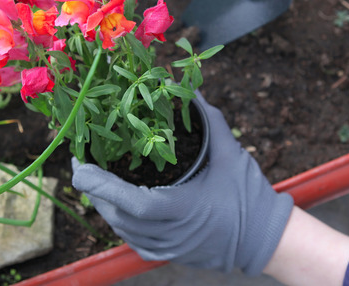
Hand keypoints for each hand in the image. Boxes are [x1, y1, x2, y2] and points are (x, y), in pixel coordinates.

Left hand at [71, 95, 293, 275]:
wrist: (267, 239)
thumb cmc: (250, 197)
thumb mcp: (231, 155)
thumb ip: (209, 121)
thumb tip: (190, 91)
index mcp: (182, 209)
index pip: (130, 203)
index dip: (100, 185)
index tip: (81, 166)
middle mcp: (170, 234)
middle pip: (117, 216)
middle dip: (94, 190)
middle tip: (83, 165)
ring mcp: (168, 249)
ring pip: (121, 230)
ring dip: (104, 205)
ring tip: (94, 180)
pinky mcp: (168, 255)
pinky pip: (133, 240)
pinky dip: (119, 221)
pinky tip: (116, 204)